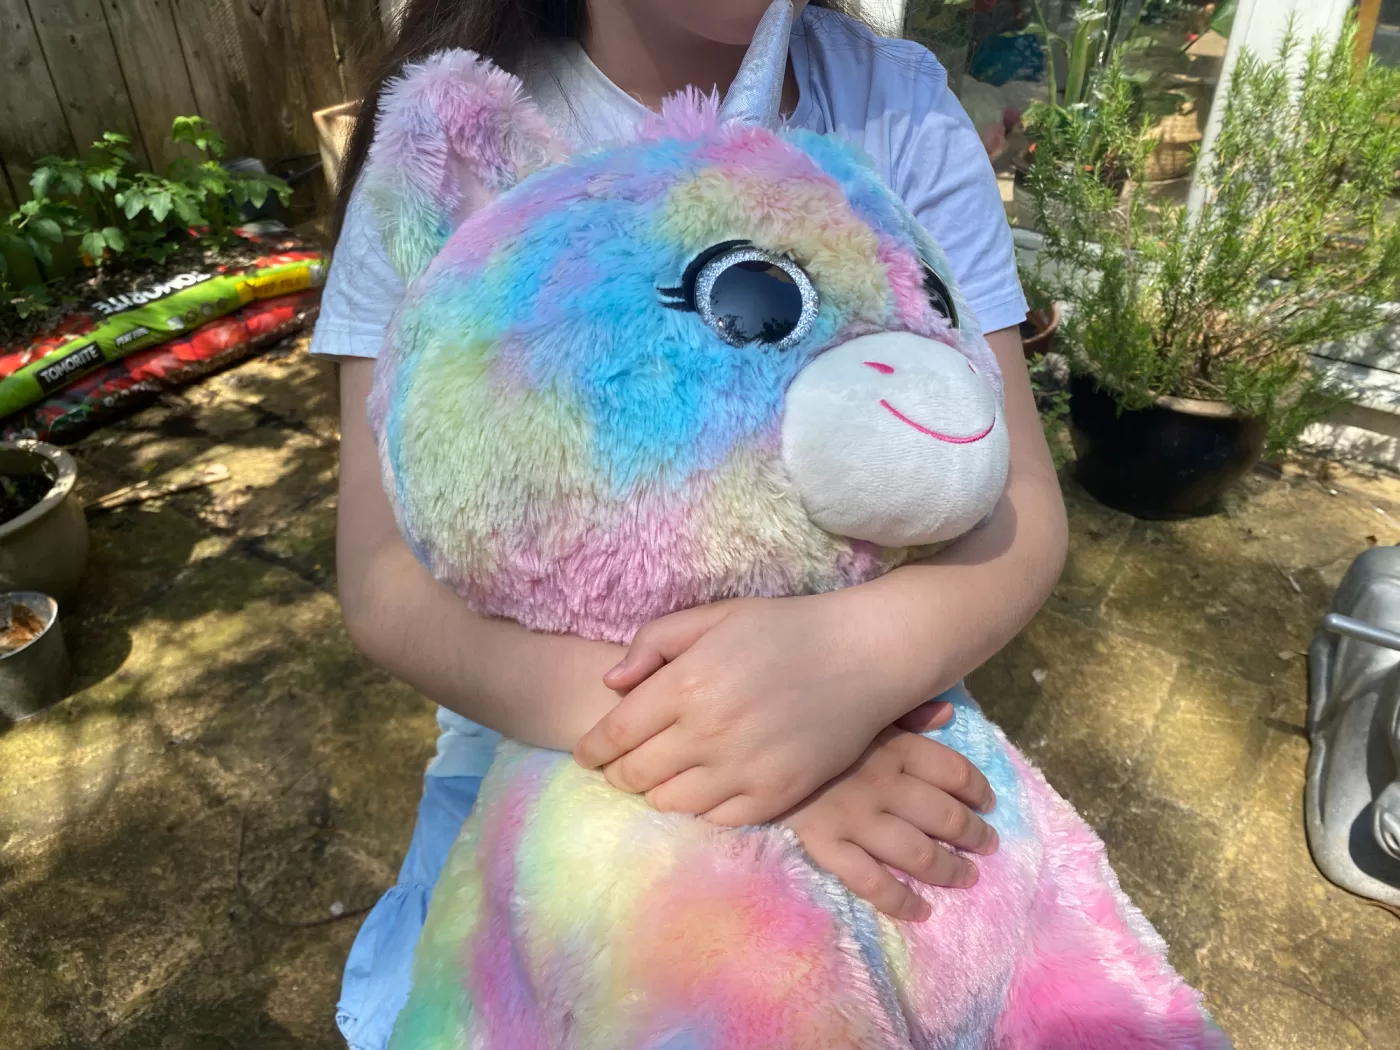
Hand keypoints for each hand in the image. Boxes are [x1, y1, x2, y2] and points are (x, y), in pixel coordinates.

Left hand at [574, 595, 986, 825]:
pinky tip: (707, 784)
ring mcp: (743, 769)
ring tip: (664, 774)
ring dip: (657, 790)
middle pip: (634, 775)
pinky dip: (701, 806)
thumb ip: (655, 643)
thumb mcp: (715, 616)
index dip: (591, 748)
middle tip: (622, 764)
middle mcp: (708, 732)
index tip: (585, 753)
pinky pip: (715, 819)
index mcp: (687, 683)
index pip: (615, 734)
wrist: (863, 655)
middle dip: (619, 771)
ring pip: (669, 803)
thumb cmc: (785, 629)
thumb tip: (611, 684)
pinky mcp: (775, 795)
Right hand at [784, 727, 998, 920]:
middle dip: (973, 835)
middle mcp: (882, 784)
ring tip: (966, 877)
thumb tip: (948, 713)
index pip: (953, 771)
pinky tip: (922, 910)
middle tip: (987, 846)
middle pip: (944, 815)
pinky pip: (872, 881)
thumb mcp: (858, 711)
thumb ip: (904, 713)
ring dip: (950, 869)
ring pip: (918, 852)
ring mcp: (855, 817)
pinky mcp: (827, 844)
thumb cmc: (807, 727)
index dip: (978, 790)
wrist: (746, 746)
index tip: (987, 804)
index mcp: (893, 746)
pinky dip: (902, 901)